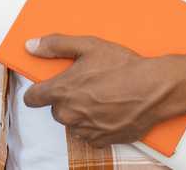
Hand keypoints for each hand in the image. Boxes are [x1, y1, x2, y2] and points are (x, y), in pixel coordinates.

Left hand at [22, 35, 177, 147]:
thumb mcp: (89, 46)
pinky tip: (111, 109)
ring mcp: (84, 130)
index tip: (44, 87)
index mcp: (62, 91)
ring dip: (81, 113)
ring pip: (73, 122)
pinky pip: (89, 133)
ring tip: (103, 96)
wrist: (154, 89)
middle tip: (87, 85)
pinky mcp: (100, 140)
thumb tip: (31, 45)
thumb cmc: (124, 67)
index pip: (32, 98)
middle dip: (67, 99)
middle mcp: (69, 114)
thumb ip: (56, 45)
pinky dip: (96, 124)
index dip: (37, 91)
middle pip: (56, 109)